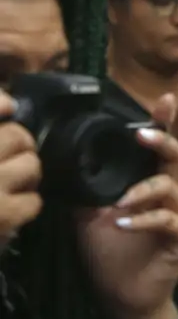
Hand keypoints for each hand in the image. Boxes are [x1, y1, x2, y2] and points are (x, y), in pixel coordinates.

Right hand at [0, 92, 41, 247]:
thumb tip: (10, 104)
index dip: (2, 103)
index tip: (10, 108)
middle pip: (17, 136)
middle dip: (18, 147)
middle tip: (5, 162)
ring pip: (31, 166)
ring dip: (25, 176)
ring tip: (6, 186)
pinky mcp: (1, 215)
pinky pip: (34, 200)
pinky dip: (26, 205)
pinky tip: (8, 210)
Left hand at [77, 94, 177, 318]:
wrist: (124, 296)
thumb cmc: (110, 254)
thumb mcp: (89, 215)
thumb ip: (89, 189)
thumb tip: (68, 161)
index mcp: (148, 185)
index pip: (158, 148)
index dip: (163, 123)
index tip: (165, 99)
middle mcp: (167, 195)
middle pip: (176, 158)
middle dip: (162, 141)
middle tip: (141, 136)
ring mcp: (177, 215)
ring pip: (171, 187)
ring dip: (144, 190)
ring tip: (120, 202)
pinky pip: (169, 220)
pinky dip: (145, 219)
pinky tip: (124, 223)